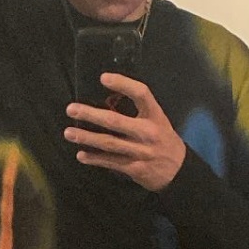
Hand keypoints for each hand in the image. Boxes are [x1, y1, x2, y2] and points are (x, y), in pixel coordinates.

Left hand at [65, 75, 186, 190]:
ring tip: (69, 133)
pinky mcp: (134, 168)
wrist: (179, 171)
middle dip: (91, 115)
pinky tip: (81, 155)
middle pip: (115, 121)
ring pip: (109, 144)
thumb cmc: (163, 140)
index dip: (122, 84)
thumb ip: (137, 112)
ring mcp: (140, 152)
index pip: (141, 93)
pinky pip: (110, 162)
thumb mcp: (158, 120)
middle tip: (71, 109)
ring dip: (87, 138)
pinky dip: (95, 159)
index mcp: (155, 115)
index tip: (103, 78)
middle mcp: (147, 132)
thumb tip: (107, 102)